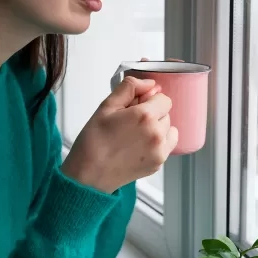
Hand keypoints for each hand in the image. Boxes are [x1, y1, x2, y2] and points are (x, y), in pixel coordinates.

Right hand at [62, 77, 178, 192]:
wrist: (88, 174)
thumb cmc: (93, 142)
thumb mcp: (106, 106)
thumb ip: (130, 88)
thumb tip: (148, 83)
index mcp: (144, 116)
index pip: (164, 98)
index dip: (149, 99)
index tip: (137, 105)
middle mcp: (156, 134)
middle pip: (166, 113)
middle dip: (152, 113)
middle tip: (130, 121)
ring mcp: (159, 151)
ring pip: (168, 129)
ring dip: (157, 127)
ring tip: (134, 135)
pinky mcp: (158, 163)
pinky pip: (168, 145)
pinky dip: (158, 143)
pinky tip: (139, 145)